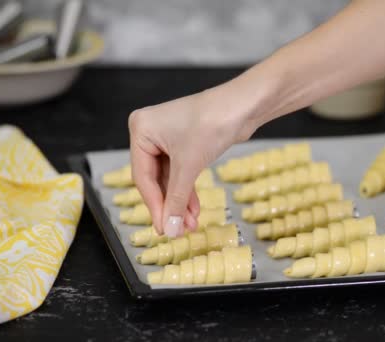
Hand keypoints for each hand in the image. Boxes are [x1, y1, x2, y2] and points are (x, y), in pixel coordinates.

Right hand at [129, 87, 252, 236]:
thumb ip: (176, 199)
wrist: (244, 105)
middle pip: (155, 179)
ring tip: (190, 224)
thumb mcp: (189, 166)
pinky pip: (181, 172)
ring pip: (170, 178)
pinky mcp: (185, 142)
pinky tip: (194, 209)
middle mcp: (150, 132)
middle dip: (170, 205)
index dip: (154, 206)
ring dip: (180, 201)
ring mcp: (168, 137)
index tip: (164, 229)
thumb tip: (170, 228)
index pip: (142, 177)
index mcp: (141, 129)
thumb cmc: (213, 122)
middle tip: (177, 230)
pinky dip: (188, 190)